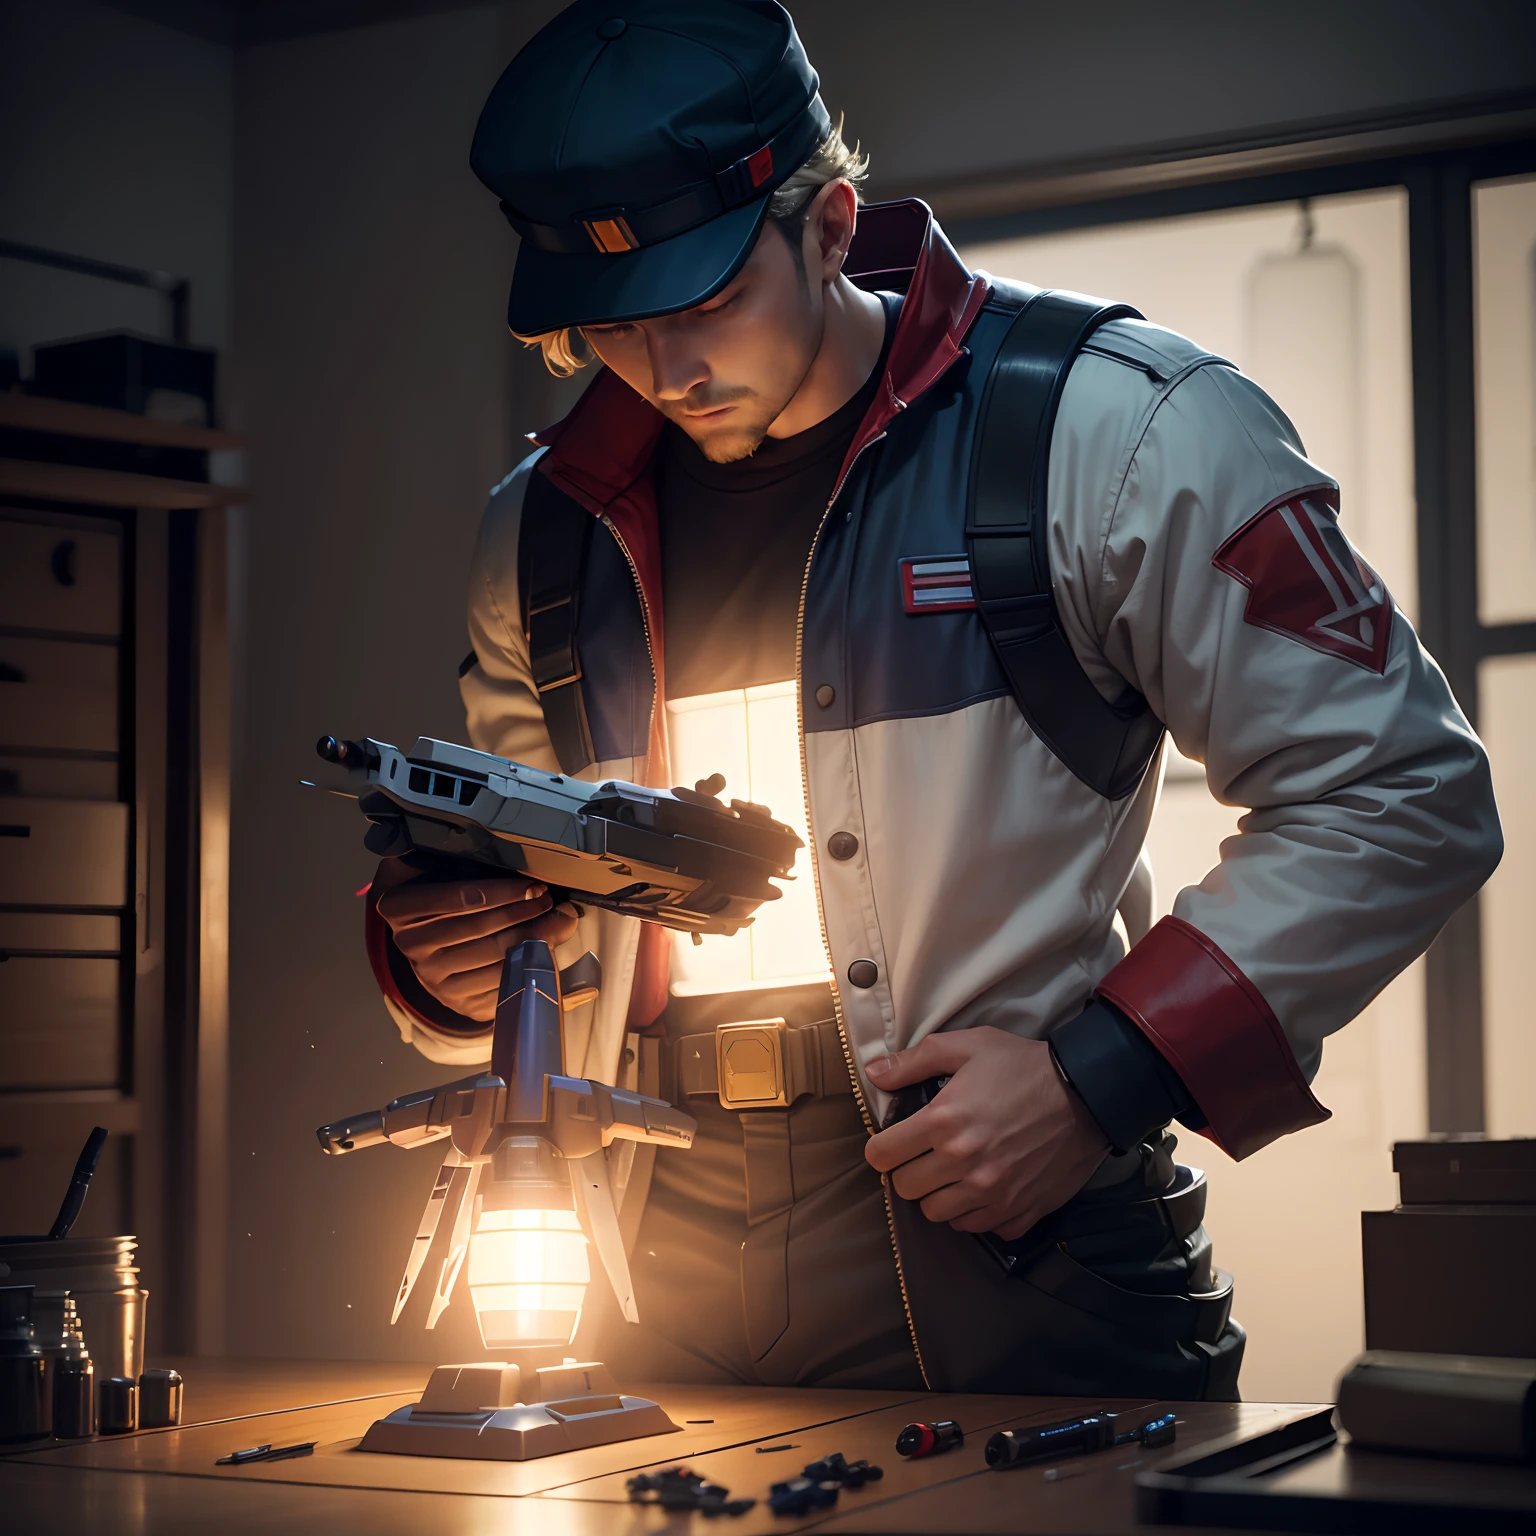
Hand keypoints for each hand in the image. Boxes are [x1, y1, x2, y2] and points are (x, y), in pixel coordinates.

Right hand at [375, 867, 578, 1021]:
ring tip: (560, 919)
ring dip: (537, 938)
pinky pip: (501, 985)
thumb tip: (463, 828)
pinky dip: (531, 966)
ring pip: (497, 958)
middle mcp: (411, 947)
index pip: (457, 897)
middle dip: (525, 911)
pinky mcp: (458, 1003)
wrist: (424, 944)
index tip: (533, 883)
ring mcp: (434, 980)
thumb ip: (433, 848)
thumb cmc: (433, 892)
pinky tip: (549, 947)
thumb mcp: (421, 864)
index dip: (501, 890)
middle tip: (552, 898)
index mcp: (398, 907)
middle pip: (482, 929)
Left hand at [863, 1027, 1107, 1240]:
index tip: (892, 1142)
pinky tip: (983, 1186)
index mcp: (944, 1121)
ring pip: (937, 1214)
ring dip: (938, 1194)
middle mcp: (964, 1163)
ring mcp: (992, 1193)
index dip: (881, 1148)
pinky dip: (974, 1212)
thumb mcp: (967, 1046)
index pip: (882, 1156)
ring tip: (953, 1171)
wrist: (1087, 1092)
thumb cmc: (1023, 1066)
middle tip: (925, 1153)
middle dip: (908, 1170)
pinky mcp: (1019, 1210)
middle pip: (905, 1189)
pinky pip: (977, 1227)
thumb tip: (873, 1074)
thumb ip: (913, 1061)